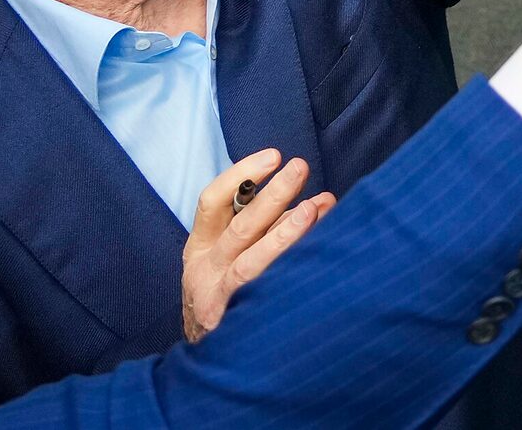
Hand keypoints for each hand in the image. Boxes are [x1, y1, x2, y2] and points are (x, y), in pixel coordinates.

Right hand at [180, 149, 333, 342]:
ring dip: (285, 233)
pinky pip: (261, 295)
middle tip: (301, 169)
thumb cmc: (229, 298)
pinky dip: (287, 273)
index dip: (241, 175)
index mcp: (200, 247)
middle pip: (239, 226)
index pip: (212, 202)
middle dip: (273, 195)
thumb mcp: (233, 258)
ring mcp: (215, 300)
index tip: (273, 156)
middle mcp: (203, 270)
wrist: (206, 365)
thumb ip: (267, 229)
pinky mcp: (232, 325)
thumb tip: (321, 200)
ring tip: (316, 208)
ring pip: (250, 262)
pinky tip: (318, 256)